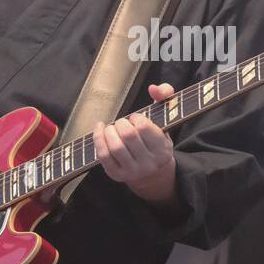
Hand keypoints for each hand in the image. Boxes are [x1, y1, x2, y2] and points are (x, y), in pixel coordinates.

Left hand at [93, 83, 177, 207]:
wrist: (153, 174)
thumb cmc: (156, 141)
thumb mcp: (165, 120)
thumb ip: (164, 96)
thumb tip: (153, 88)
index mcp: (162, 149)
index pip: (144, 127)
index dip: (136, 118)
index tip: (136, 119)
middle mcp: (148, 163)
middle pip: (128, 136)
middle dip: (121, 123)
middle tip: (122, 123)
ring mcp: (132, 171)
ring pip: (115, 147)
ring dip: (109, 131)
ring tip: (112, 127)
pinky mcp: (117, 175)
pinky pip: (103, 155)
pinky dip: (98, 138)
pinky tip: (100, 129)